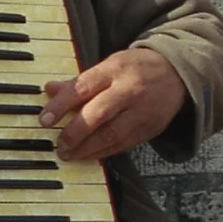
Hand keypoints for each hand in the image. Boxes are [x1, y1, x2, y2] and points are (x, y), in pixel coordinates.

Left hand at [39, 47, 186, 162]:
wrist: (178, 73)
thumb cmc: (136, 68)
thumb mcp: (108, 65)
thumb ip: (80, 81)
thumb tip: (49, 90)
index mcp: (114, 70)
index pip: (82, 88)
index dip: (60, 105)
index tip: (44, 119)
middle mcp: (129, 90)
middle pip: (97, 114)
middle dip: (74, 133)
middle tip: (58, 144)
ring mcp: (141, 111)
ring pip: (111, 135)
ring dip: (86, 148)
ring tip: (69, 154)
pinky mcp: (150, 129)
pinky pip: (123, 145)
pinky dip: (103, 152)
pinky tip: (89, 155)